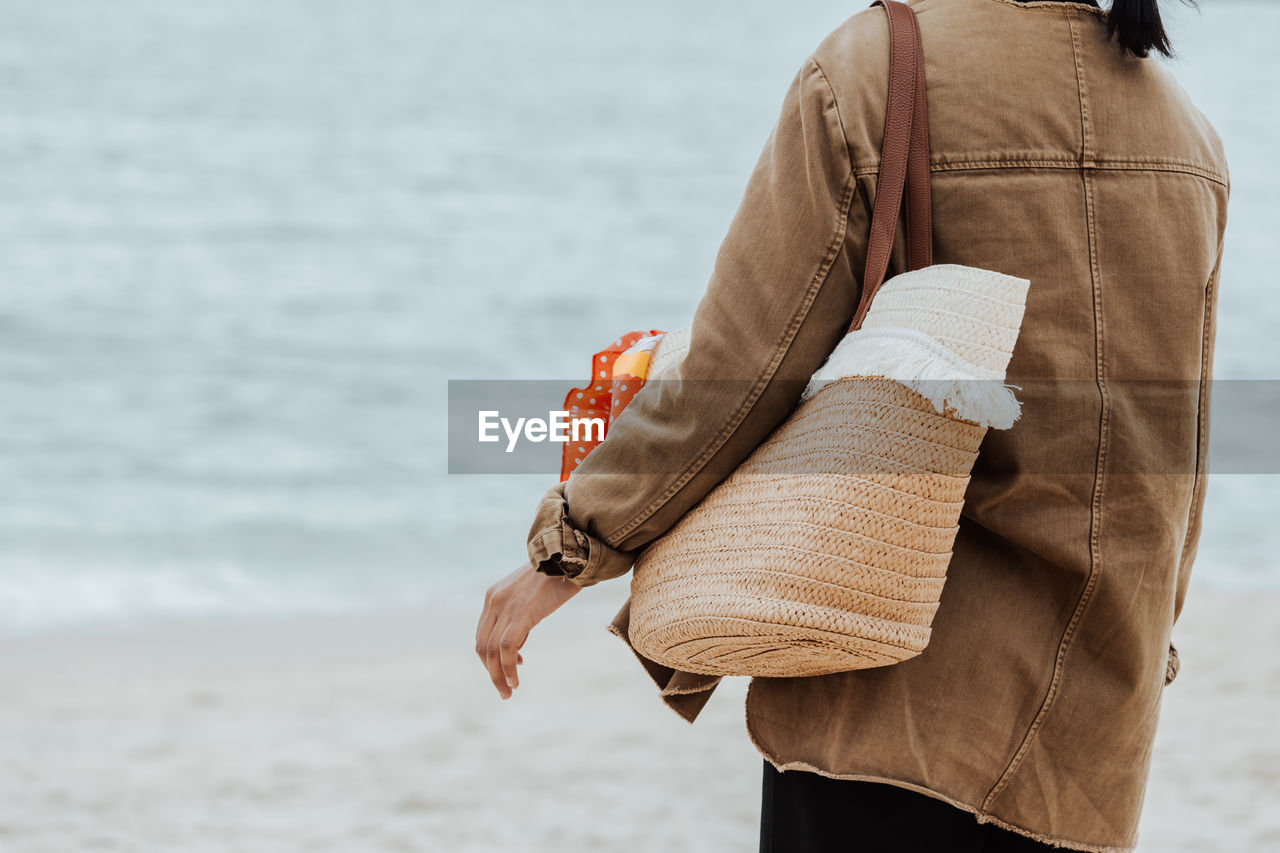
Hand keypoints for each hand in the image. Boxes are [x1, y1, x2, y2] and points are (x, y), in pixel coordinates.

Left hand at [476, 562, 581, 699]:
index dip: (491, 657)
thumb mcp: (530, 595)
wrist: (570, 556)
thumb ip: (520, 615)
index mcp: (493, 596)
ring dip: (497, 676)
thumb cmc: (556, 575)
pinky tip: (516, 680)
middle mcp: (493, 601)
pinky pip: (506, 648)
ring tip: (508, 691)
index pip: (483, 635)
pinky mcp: (520, 613)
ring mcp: (505, 606)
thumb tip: (518, 641)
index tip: (508, 669)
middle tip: (503, 690)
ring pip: (491, 651)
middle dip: (491, 671)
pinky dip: (507, 668)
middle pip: (482, 646)